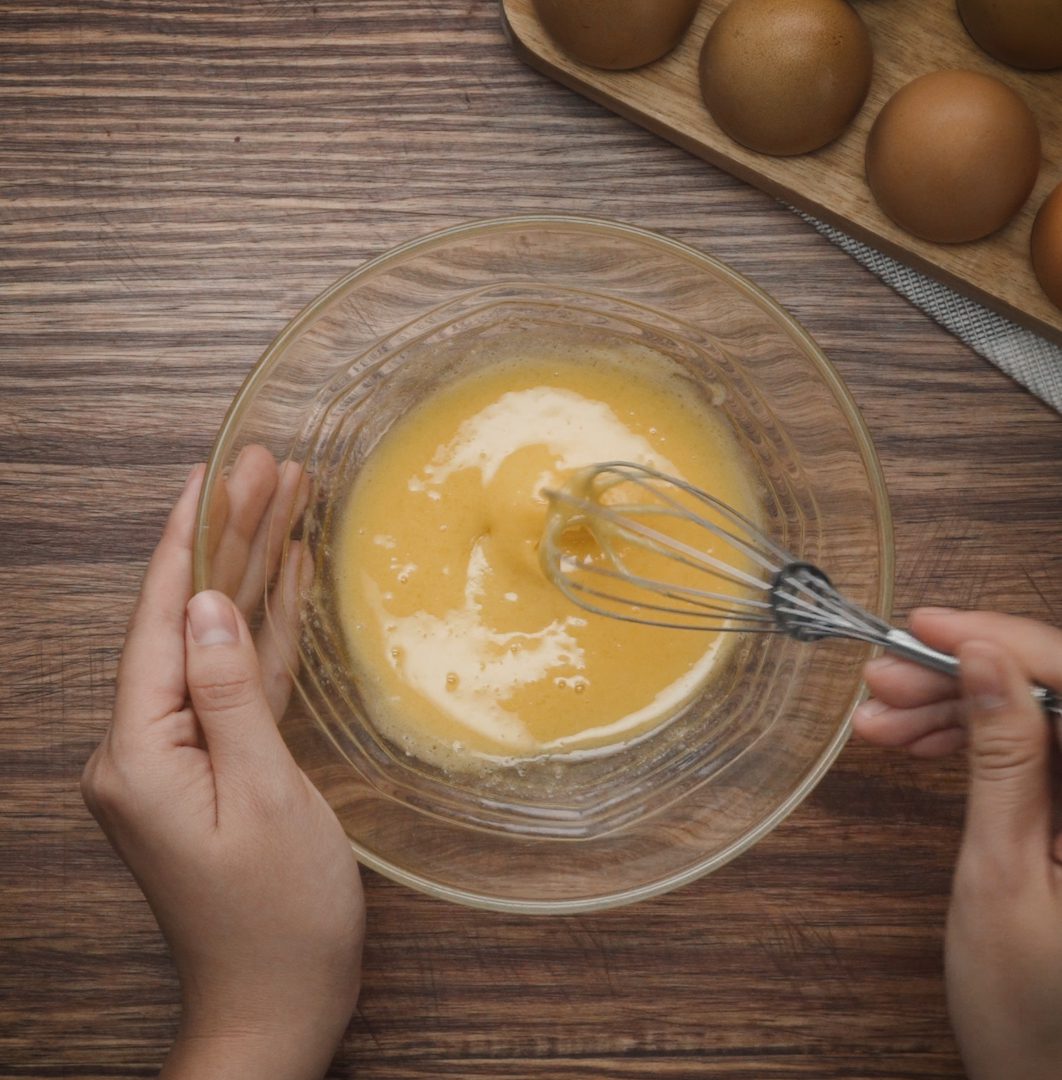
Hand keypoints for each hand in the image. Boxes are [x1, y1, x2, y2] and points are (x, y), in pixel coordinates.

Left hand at [82, 448, 363, 1079]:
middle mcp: (146, 744)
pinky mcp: (219, 762)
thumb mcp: (264, 795)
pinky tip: (288, 582)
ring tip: (289, 501)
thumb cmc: (277, 915)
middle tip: (271, 465)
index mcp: (138, 751)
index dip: (187, 537)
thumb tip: (202, 604)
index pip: (159, 618)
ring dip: (254, 573)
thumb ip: (229, 693)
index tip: (211, 469)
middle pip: (191, 617)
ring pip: (221, 641)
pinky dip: (266, 630)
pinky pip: (242, 681)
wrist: (279, 1005)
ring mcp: (181, 753)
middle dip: (230, 539)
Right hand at [855, 608, 1061, 1079]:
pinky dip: (974, 741)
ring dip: (959, 708)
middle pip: (1060, 695)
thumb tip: (987, 663)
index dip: (1010, 642)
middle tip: (885, 676)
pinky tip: (916, 739)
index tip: (932, 626)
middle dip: (969, 676)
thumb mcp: (1003, 875)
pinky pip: (1037, 752)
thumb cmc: (1035, 1012)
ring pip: (1042, 718)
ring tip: (881, 715)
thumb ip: (1003, 760)